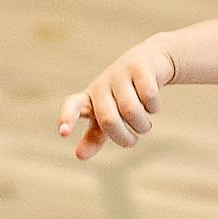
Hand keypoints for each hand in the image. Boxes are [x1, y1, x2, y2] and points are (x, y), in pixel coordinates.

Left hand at [57, 38, 177, 160]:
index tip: (64, 133)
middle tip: (133, 140)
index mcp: (89, 98)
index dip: (67, 118)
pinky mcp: (140, 66)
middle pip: (108, 119)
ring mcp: (120, 74)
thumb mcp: (107, 116)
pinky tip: (153, 105)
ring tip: (144, 125)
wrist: (149, 63)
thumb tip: (79, 155)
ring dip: (142, 125)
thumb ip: (94, 136)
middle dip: (123, 137)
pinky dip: (154, 107)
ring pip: (131, 110)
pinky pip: (148, 96)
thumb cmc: (122, 96)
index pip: (71, 106)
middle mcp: (101, 84)